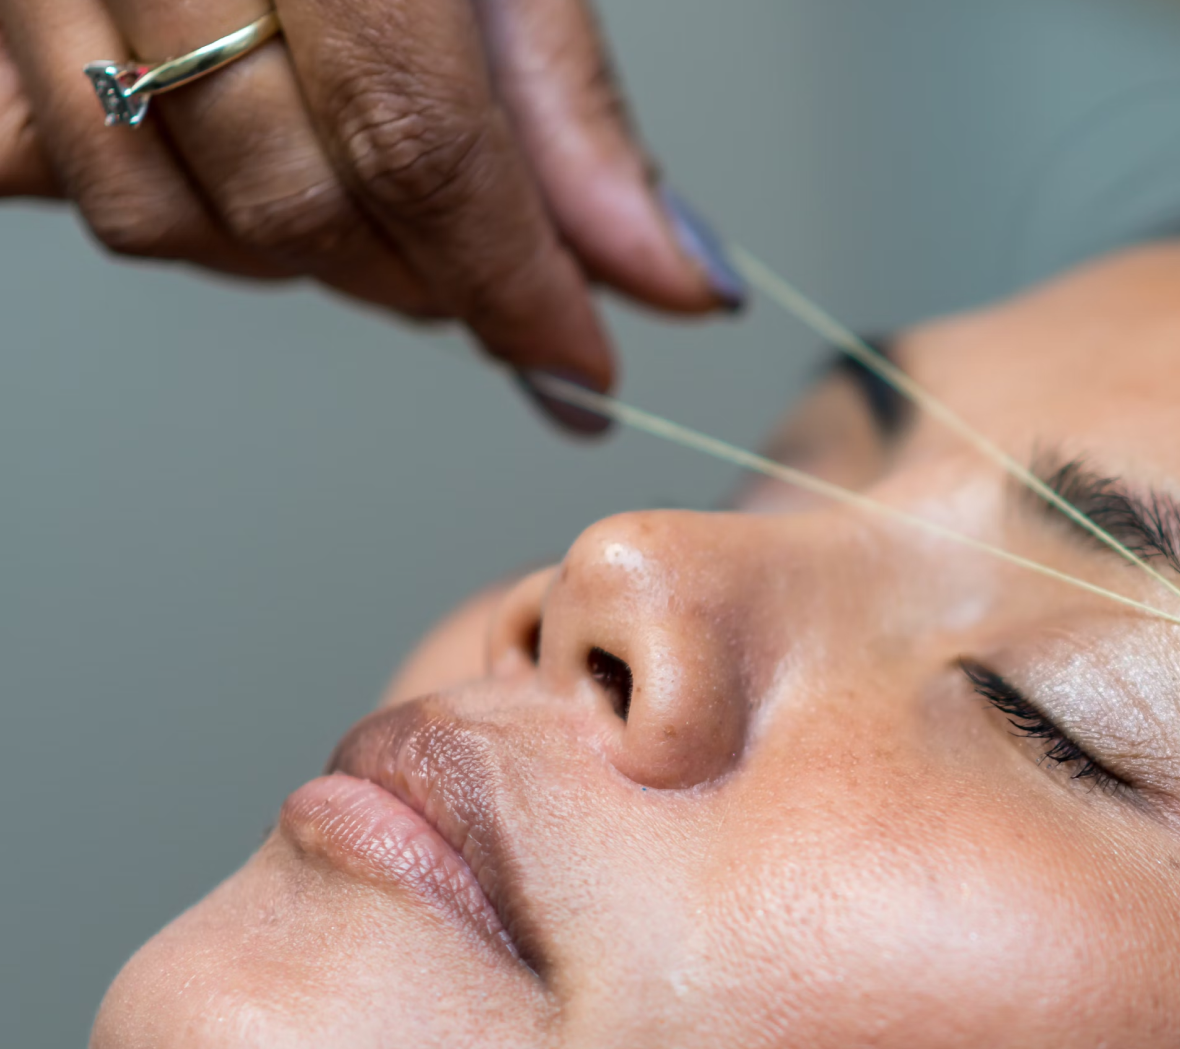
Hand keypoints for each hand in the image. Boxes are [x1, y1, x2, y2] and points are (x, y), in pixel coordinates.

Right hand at [0, 0, 743, 423]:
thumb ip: (569, 105)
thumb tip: (667, 277)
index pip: (417, 140)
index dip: (508, 282)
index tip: (577, 361)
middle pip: (293, 204)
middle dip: (422, 281)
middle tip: (497, 277)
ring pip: (161, 215)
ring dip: (297, 257)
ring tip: (376, 201)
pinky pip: (43, 166)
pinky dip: (172, 201)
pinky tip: (247, 155)